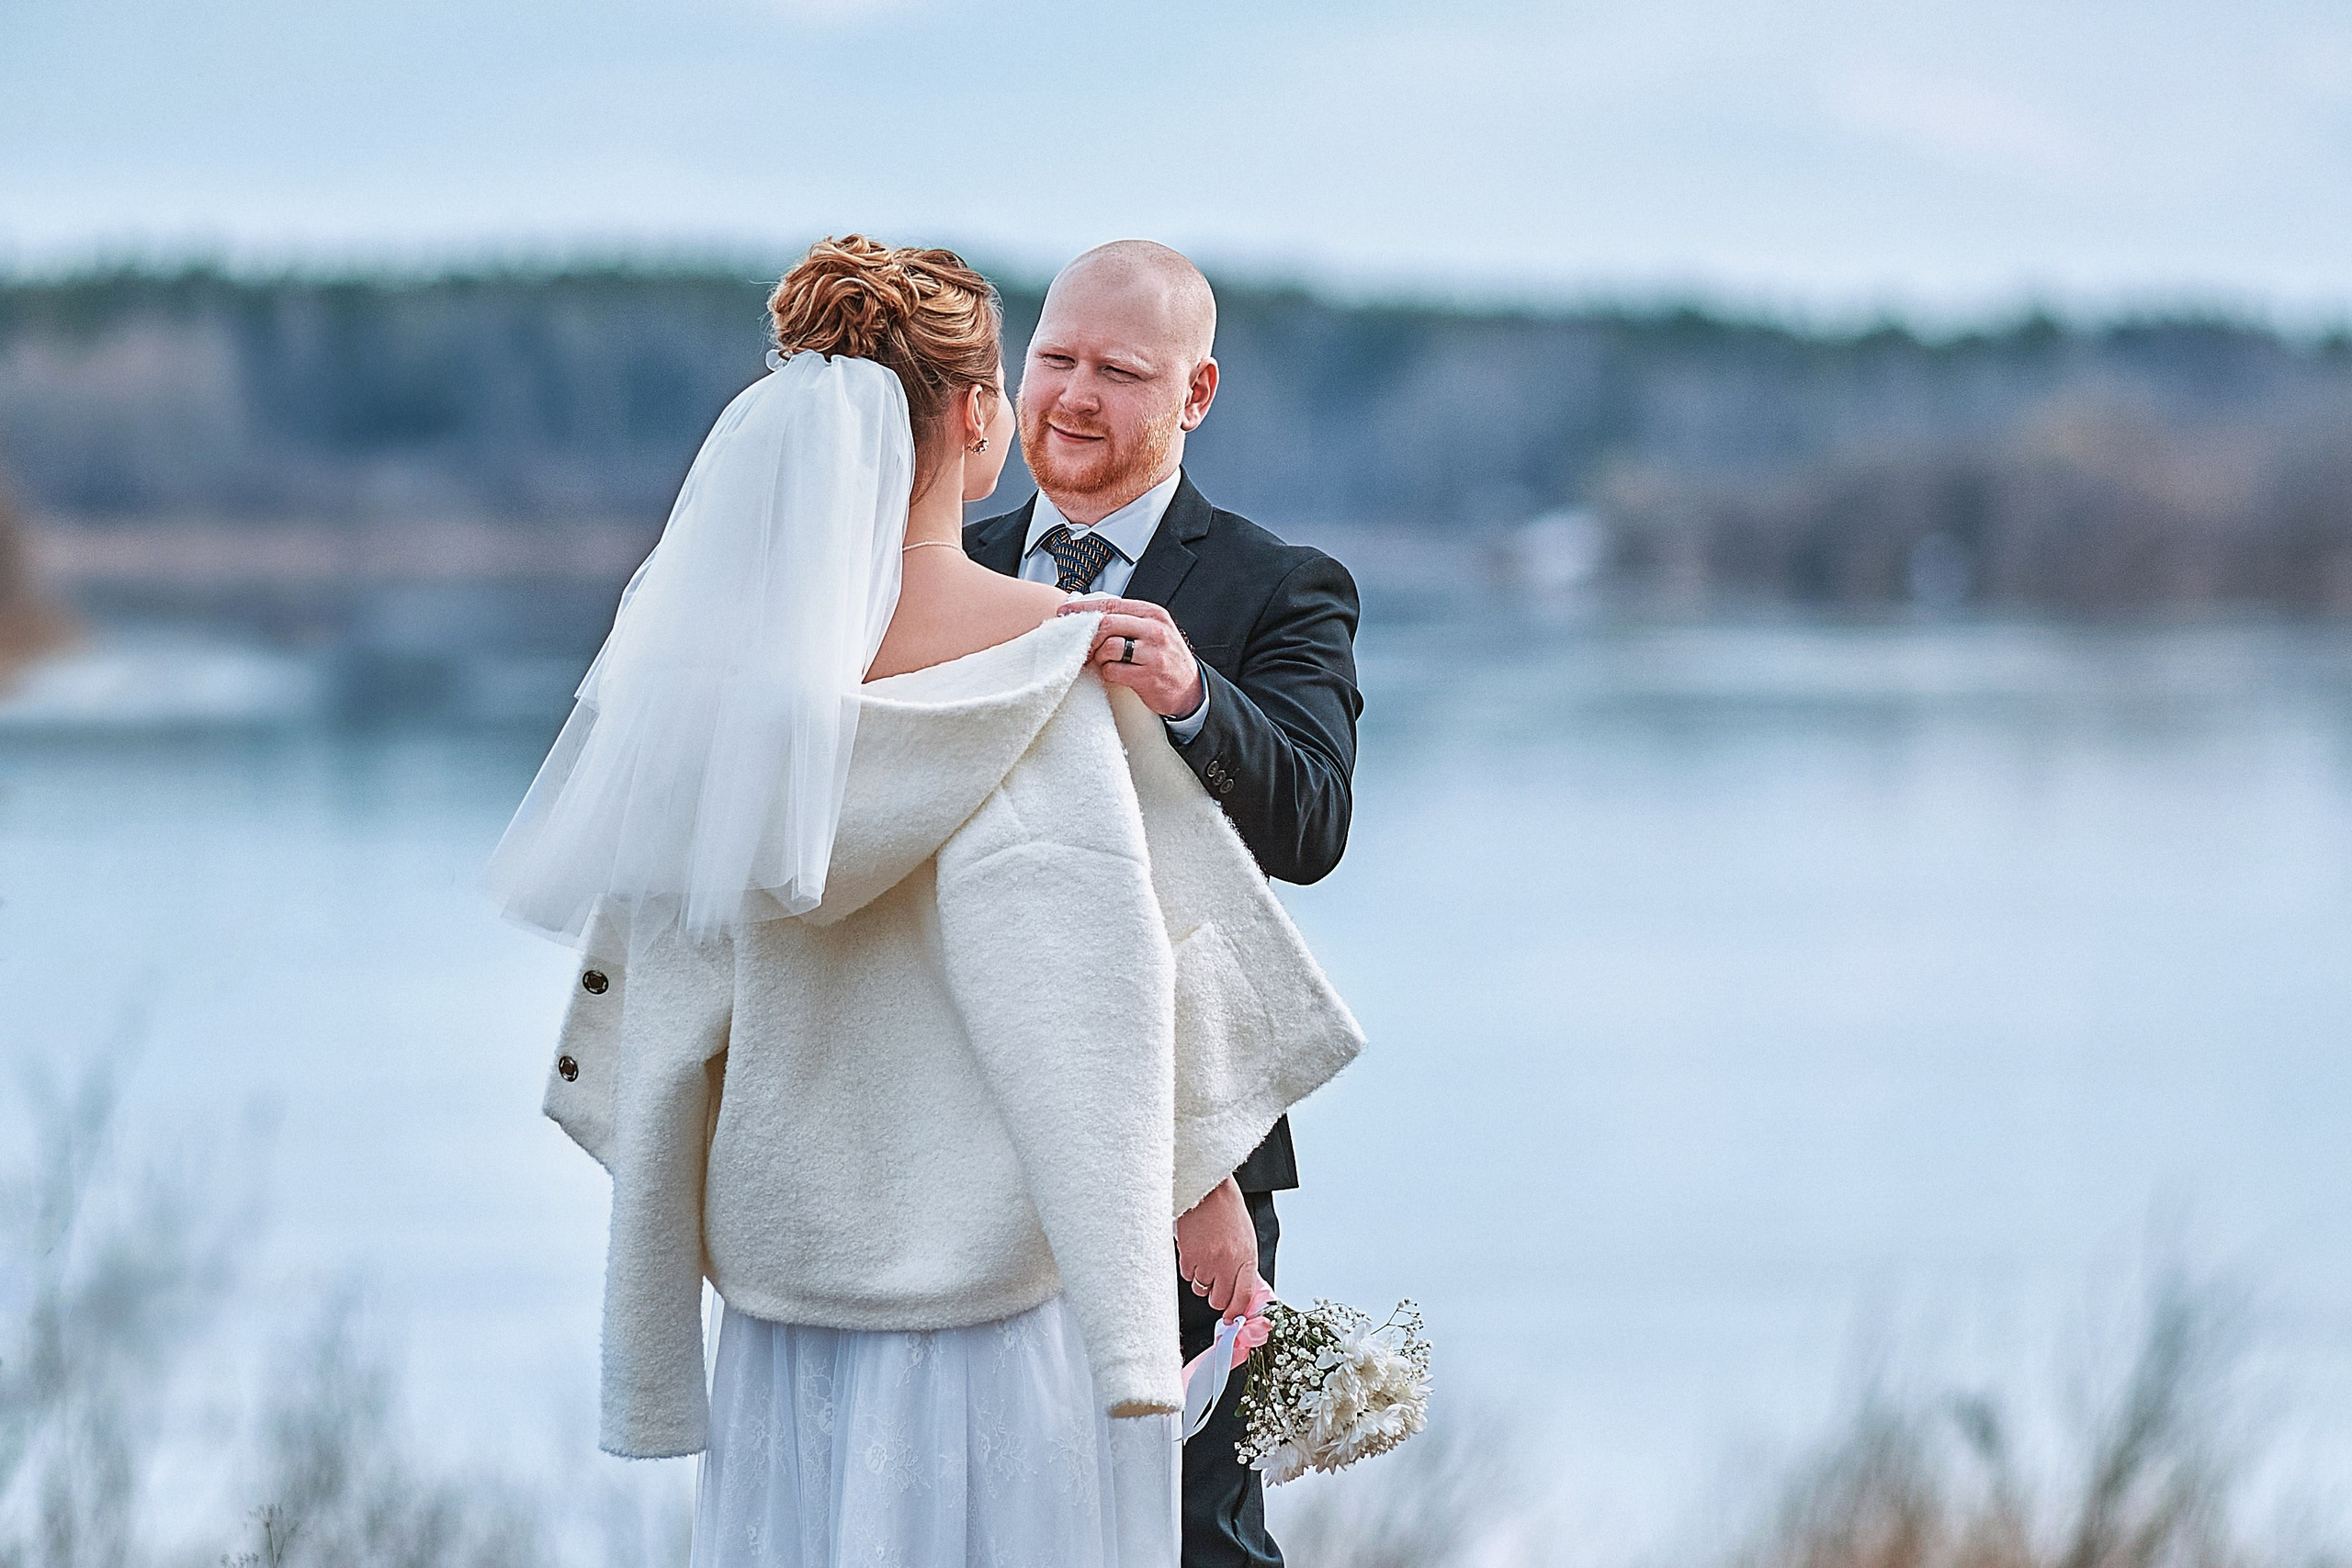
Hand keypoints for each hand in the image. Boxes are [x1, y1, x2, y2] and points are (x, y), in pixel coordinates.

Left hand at [1059, 596, 1204, 718]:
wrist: (1190, 689)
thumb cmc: (1164, 658)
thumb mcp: (1152, 630)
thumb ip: (1126, 619)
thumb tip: (1087, 611)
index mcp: (1152, 614)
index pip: (1111, 603)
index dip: (1083, 607)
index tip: (1064, 611)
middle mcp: (1154, 630)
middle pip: (1107, 623)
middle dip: (1087, 635)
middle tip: (1080, 646)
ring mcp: (1153, 653)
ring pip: (1108, 647)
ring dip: (1098, 657)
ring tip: (1104, 662)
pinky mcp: (1148, 676)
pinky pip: (1112, 670)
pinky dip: (1108, 673)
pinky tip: (1116, 674)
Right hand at [1174, 1176, 1263, 1319]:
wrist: (1208, 1190)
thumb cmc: (1228, 1211)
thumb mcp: (1246, 1239)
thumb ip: (1244, 1266)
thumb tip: (1241, 1291)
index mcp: (1246, 1257)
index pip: (1244, 1296)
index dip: (1237, 1311)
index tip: (1232, 1316)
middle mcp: (1228, 1262)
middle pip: (1220, 1299)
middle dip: (1217, 1296)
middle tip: (1216, 1284)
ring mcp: (1207, 1260)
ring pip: (1201, 1290)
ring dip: (1203, 1282)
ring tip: (1205, 1261)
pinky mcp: (1188, 1256)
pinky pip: (1188, 1276)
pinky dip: (1190, 1269)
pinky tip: (1195, 1252)